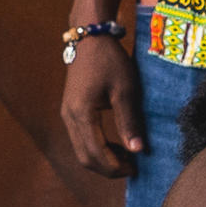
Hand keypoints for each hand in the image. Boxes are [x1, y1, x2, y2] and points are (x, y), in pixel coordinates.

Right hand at [63, 33, 142, 177]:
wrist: (90, 37)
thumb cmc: (109, 60)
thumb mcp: (125, 89)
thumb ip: (130, 121)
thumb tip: (138, 150)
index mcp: (82, 113)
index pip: (96, 153)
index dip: (115, 167)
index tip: (135, 169)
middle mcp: (69, 117)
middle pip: (85, 157)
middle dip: (108, 168)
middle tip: (132, 166)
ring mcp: (67, 114)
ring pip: (81, 151)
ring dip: (103, 160)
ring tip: (127, 156)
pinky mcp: (70, 111)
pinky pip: (81, 140)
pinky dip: (97, 149)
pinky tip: (116, 145)